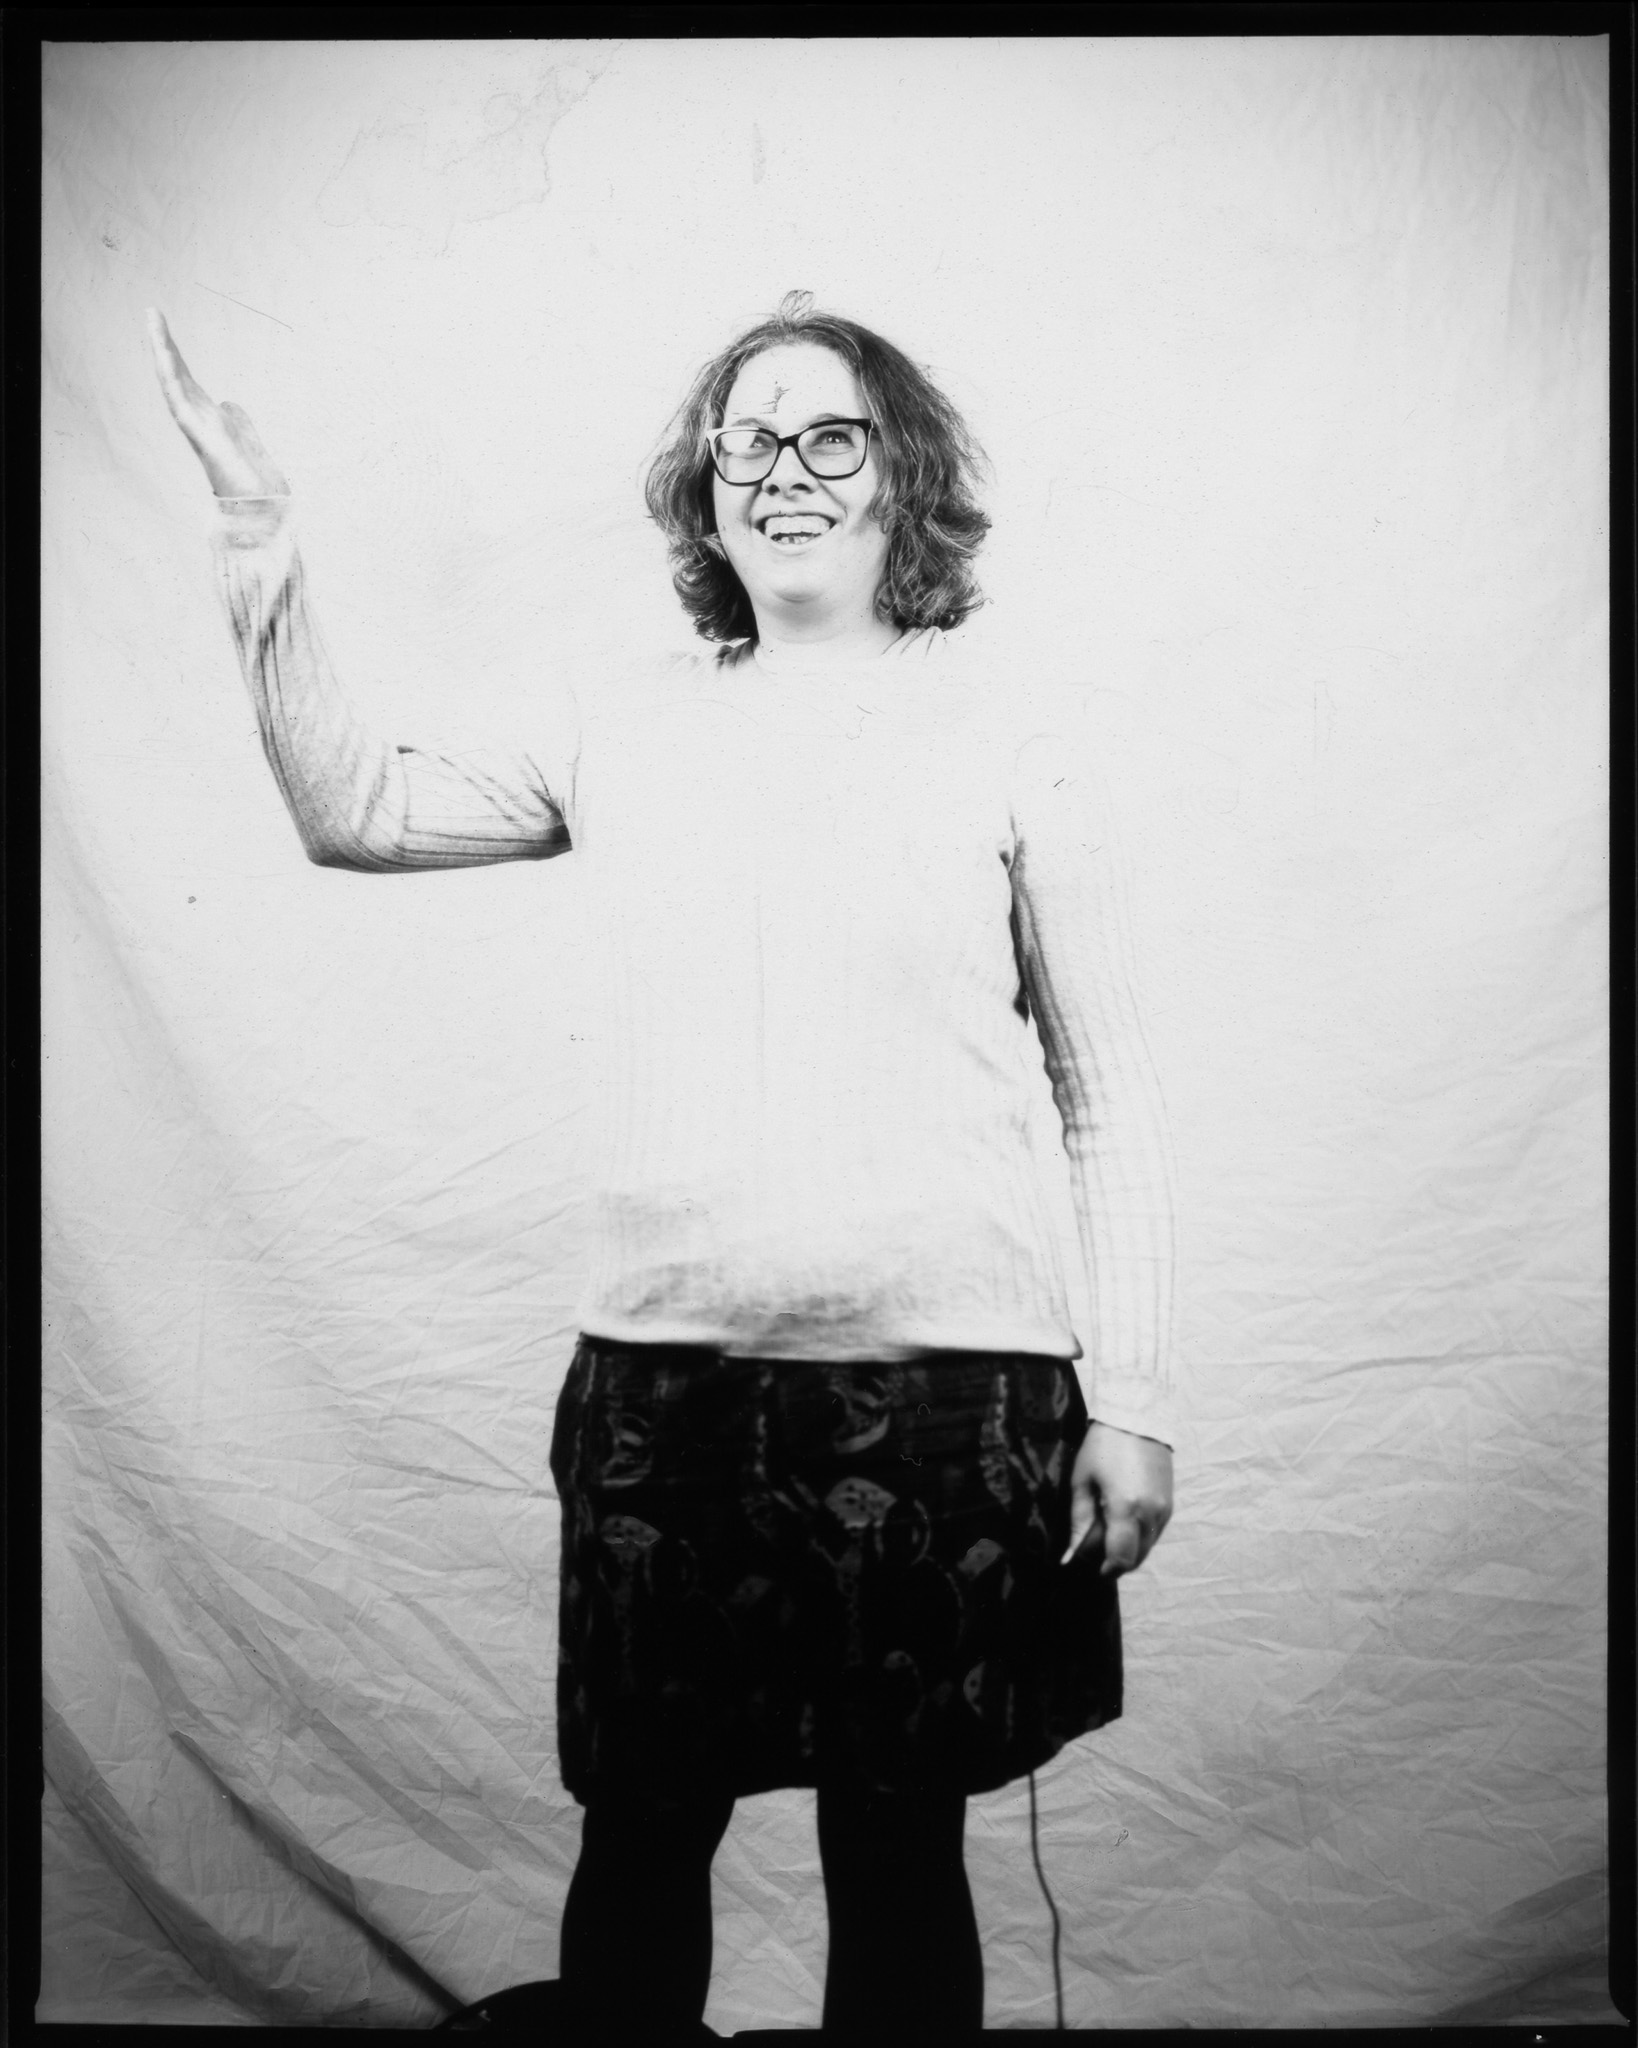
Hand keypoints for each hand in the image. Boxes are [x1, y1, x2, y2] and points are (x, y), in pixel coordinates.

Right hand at [147, 308, 290, 498]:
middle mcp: (198, 421)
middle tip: (153, 312)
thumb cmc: (254, 481)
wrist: (262, 505)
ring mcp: (196, 428)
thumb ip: (237, 419)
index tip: (165, 327)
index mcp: (209, 419)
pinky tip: (165, 356)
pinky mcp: (199, 437)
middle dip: (164, 345)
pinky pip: (180, 403)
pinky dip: (171, 379)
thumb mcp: (246, 439)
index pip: (188, 380)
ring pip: (173, 384)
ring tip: (153, 321)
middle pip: (177, 375)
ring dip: (162, 353)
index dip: (177, 355)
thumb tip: (228, 403)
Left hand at [1064, 1420, 1172, 1576]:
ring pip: (1147, 1548)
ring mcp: (1164, 1510)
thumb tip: (1070, 1556)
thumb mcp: (1082, 1482)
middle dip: (1116, 1561)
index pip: (1121, 1559)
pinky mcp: (1170, 1504)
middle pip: (1136, 1559)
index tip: (1093, 1567)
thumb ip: (1079, 1522)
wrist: (1137, 1419)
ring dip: (1129, 1549)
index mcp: (1126, 1508)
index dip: (1106, 1570)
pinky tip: (1124, 1519)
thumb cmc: (1102, 1447)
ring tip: (1109, 1529)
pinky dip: (1140, 1536)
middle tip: (1097, 1549)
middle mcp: (1150, 1513)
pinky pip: (1155, 1533)